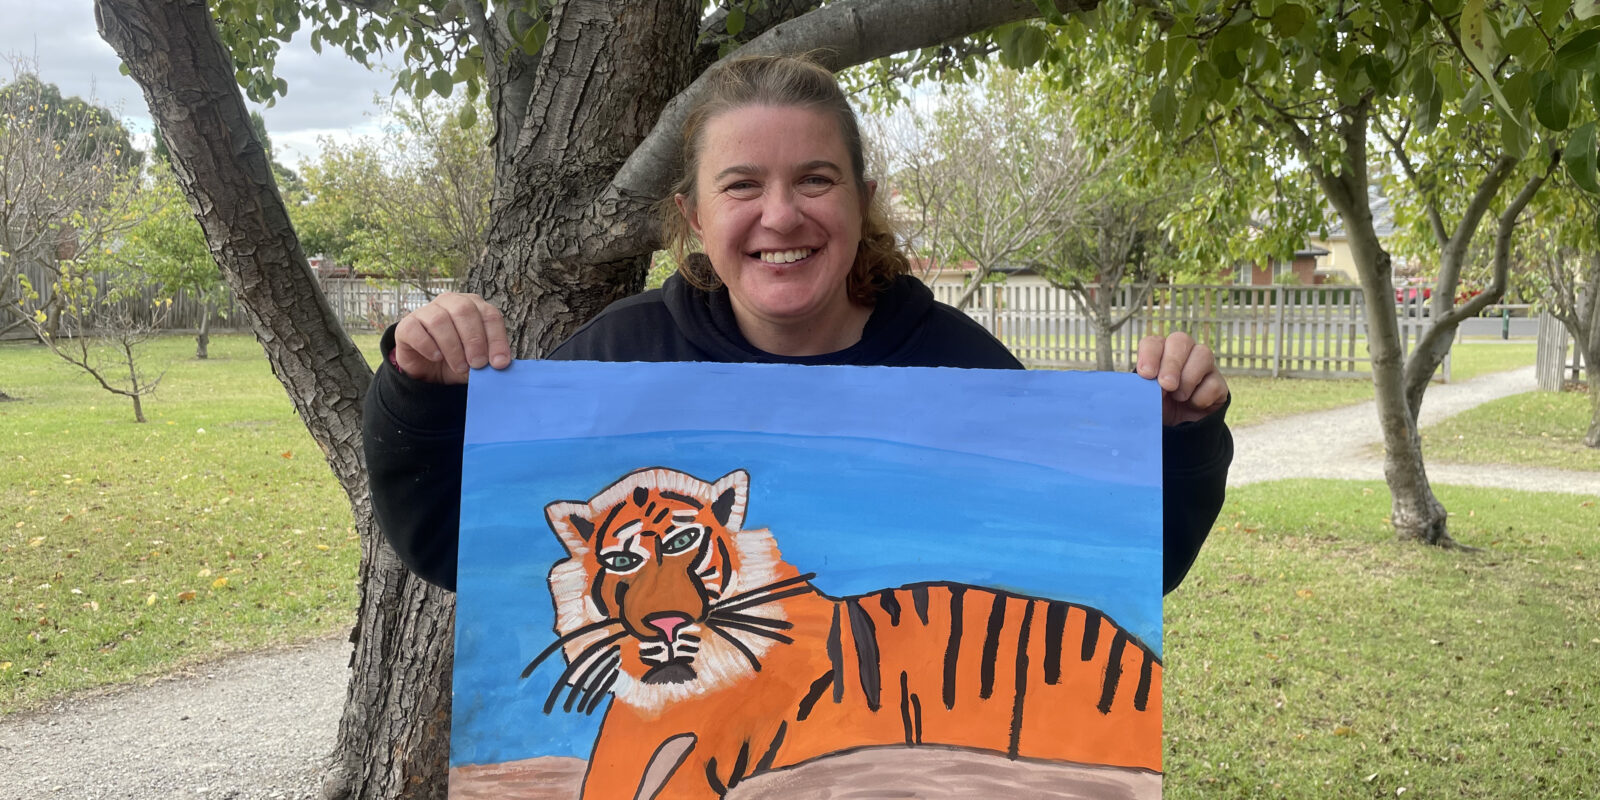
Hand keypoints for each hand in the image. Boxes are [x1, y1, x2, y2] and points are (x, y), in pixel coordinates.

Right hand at [391, 292, 511, 384]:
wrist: (427, 369)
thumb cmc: (457, 359)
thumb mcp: (476, 361)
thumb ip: (489, 359)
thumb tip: (501, 364)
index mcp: (474, 306)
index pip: (489, 315)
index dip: (496, 339)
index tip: (499, 363)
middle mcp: (451, 302)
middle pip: (464, 311)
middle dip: (474, 340)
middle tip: (477, 364)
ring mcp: (427, 310)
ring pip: (440, 320)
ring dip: (452, 347)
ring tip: (459, 366)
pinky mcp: (406, 324)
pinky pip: (416, 330)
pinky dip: (428, 346)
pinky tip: (436, 357)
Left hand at [1134, 332, 1228, 425]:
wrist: (1179, 432)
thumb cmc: (1159, 410)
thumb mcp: (1145, 399)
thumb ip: (1142, 388)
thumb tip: (1142, 381)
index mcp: (1159, 354)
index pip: (1153, 342)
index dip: (1150, 354)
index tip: (1146, 374)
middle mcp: (1183, 354)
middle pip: (1181, 340)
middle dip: (1172, 363)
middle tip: (1166, 385)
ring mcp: (1204, 366)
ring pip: (1203, 354)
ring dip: (1188, 378)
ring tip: (1178, 397)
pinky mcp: (1219, 384)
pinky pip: (1214, 383)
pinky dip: (1201, 397)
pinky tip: (1193, 405)